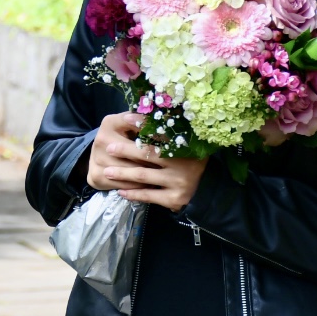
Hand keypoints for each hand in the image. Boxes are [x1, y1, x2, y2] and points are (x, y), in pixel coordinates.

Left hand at [86, 111, 209, 212]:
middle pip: (147, 155)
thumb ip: (168, 135)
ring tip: (108, 171)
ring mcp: (178, 182)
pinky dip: (134, 193)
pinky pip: (149, 195)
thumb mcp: (185, 145)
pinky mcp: (174, 199)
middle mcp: (181, 163)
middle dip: (125, 151)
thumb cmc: (190, 162)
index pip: (159, 134)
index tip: (126, 120)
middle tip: (109, 148)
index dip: (142, 127)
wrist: (208, 189)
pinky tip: (121, 191)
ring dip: (123, 173)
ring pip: (143, 176)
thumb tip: (144, 116)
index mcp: (183, 147)